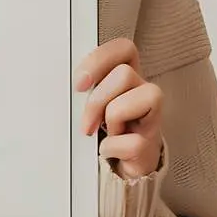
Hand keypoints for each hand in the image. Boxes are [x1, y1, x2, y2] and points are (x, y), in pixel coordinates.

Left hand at [75, 37, 164, 179]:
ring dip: (110, 120)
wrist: (119, 167)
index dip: (101, 60)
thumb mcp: (88, 105)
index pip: (124, 49)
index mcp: (126, 78)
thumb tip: (64, 88)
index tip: (80, 84)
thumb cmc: (101, 131)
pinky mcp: (150, 143)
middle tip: (87, 121)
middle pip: (125, 74)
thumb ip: (83, 91)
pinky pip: (131, 142)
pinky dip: (112, 149)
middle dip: (98, 99)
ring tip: (105, 133)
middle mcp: (142, 91)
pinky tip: (110, 151)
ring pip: (135, 99)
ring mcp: (151, 117)